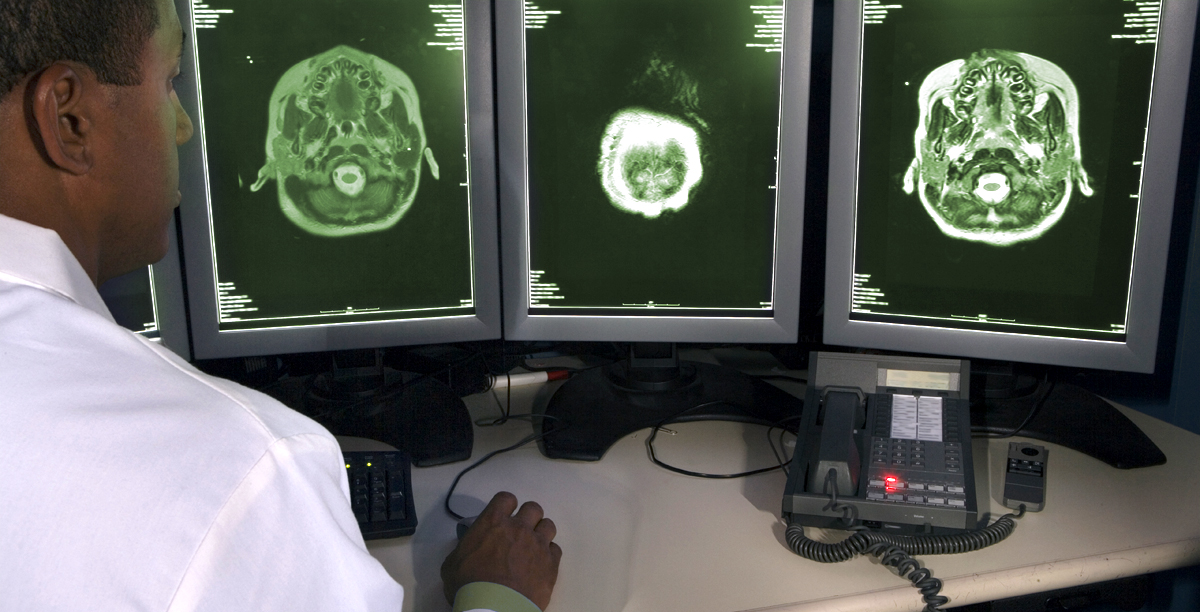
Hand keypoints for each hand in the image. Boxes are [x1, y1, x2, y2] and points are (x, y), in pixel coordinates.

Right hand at [441, 492, 562, 609]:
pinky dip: (549, 554)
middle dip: (528, 516)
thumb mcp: (453, 563)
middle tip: (520, 530)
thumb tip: (468, 549)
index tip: (504, 514)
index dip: (506, 505)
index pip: (505, 498)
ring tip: (533, 546)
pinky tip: (540, 563)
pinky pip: (556, 550)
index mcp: (493, 522)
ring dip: (540, 533)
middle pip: (533, 508)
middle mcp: (519, 528)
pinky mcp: (551, 564)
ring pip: (548, 525)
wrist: (494, 607)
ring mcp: (538, 544)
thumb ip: (465, 548)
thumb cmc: (468, 585)